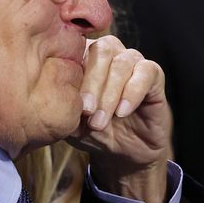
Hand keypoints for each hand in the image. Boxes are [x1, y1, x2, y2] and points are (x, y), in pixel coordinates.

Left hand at [67, 36, 173, 202]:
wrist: (123, 152)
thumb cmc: (93, 131)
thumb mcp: (71, 122)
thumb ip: (62, 105)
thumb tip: (50, 94)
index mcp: (84, 56)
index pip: (76, 49)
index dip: (72, 74)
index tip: (68, 103)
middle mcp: (109, 52)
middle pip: (101, 51)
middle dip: (92, 84)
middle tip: (86, 112)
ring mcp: (132, 60)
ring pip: (122, 63)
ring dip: (110, 94)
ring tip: (100, 121)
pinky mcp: (153, 74)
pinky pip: (145, 72)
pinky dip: (132, 92)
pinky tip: (122, 112)